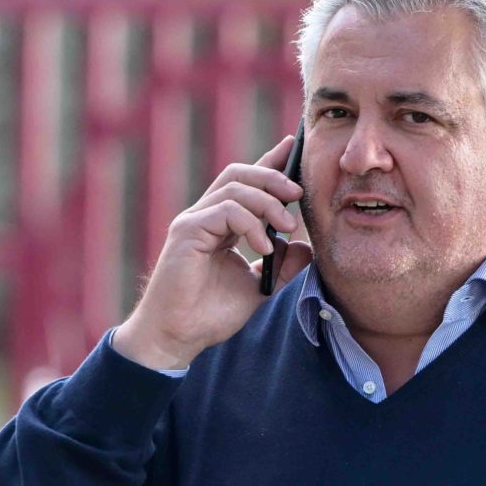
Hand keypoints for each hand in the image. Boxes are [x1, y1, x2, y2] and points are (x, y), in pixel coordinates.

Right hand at [113, 135, 313, 369]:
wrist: (179, 337)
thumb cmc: (210, 314)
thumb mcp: (259, 288)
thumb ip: (282, 267)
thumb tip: (306, 247)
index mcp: (221, 224)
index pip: (247, 184)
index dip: (270, 163)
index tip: (293, 148)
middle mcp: (205, 216)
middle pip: (239, 174)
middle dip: (273, 176)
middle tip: (298, 194)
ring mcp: (194, 221)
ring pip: (234, 187)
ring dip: (267, 202)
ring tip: (287, 226)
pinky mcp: (186, 231)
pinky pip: (224, 210)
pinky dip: (250, 223)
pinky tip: (263, 247)